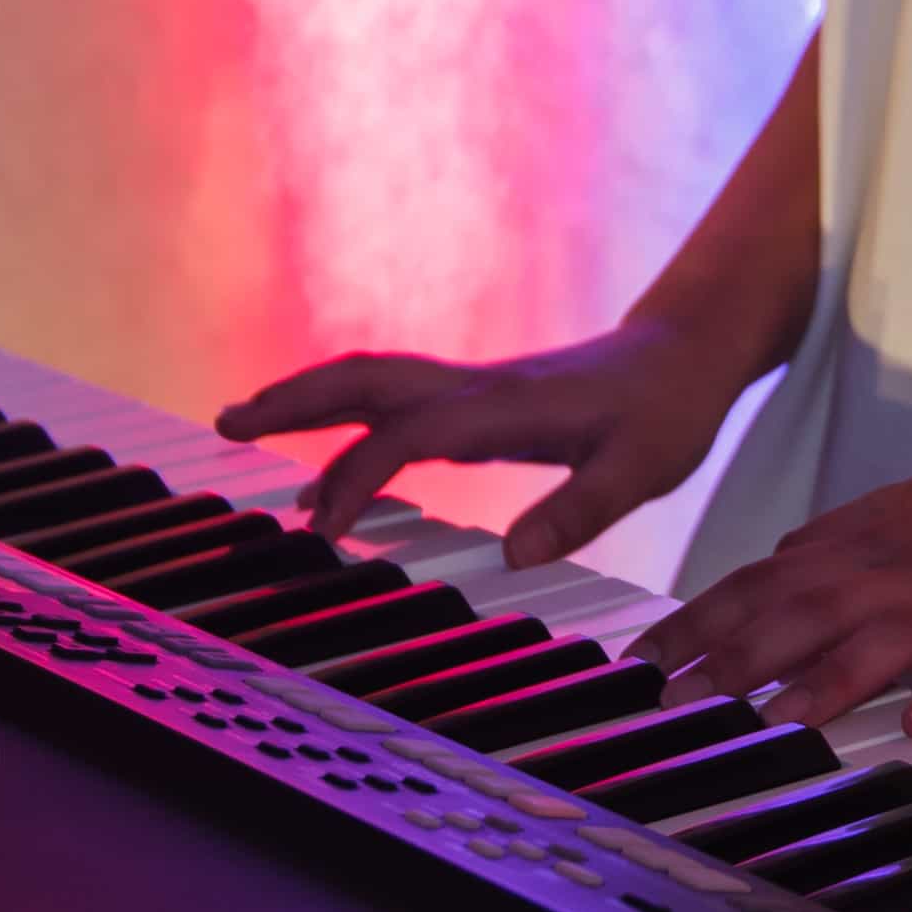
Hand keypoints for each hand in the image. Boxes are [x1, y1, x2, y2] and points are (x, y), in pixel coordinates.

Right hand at [214, 317, 760, 565]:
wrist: (685, 352)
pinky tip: (330, 468)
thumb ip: (581, 510)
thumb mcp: (643, 469)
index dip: (359, 476)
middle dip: (294, 400)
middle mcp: (476, 388)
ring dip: (307, 400)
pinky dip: (347, 424)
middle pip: (366, 381)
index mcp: (505, 406)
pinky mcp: (478, 399)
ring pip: (372, 383)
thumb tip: (515, 558)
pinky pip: (395, 404)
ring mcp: (472, 389)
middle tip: (226, 425)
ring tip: (244, 426)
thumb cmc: (667, 409)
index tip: (322, 530)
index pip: (409, 435)